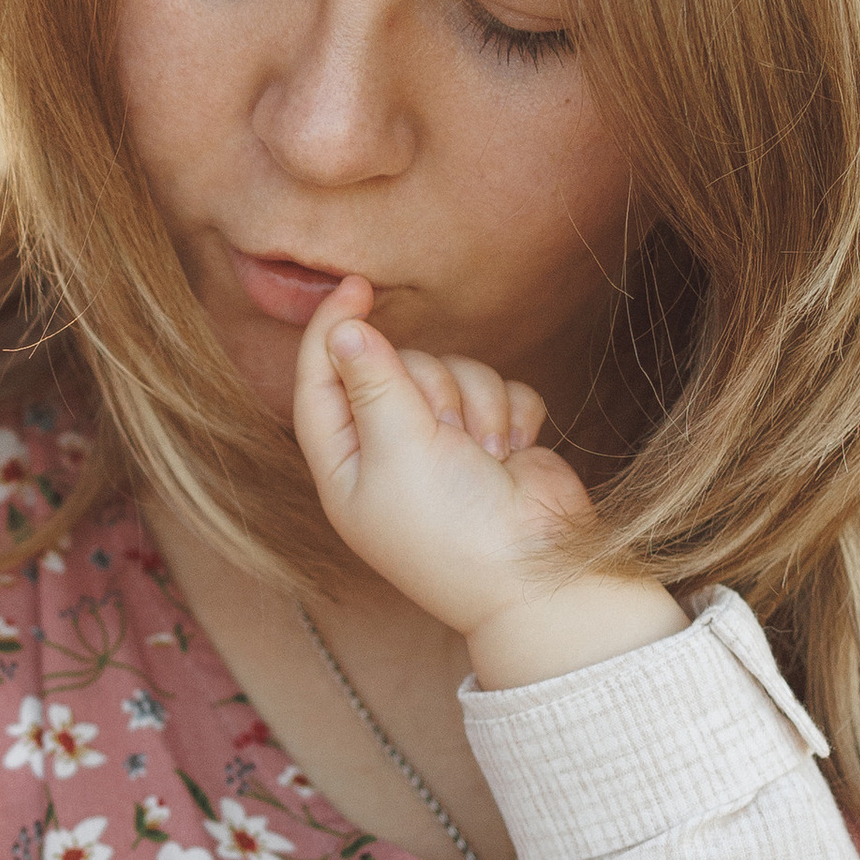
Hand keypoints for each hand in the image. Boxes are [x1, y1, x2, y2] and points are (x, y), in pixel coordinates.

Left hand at [293, 277, 684, 687]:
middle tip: (445, 437)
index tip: (354, 286)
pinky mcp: (497, 438)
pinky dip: (512, 415)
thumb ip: (372, 383)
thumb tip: (341, 329)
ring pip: (455, 369)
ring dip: (476, 405)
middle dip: (432, 388)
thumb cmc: (453, 527)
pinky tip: (513, 454)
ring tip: (484, 455)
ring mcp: (445, 445)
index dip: (330, 330)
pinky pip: (502, 388)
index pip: (321, 381)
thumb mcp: (399, 449)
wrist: (538, 573)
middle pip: (398, 364)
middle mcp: (389, 451)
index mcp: (344, 463)